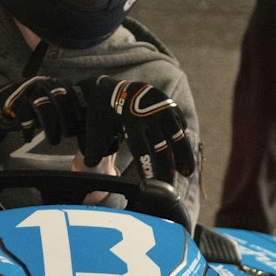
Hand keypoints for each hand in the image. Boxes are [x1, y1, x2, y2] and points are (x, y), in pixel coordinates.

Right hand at [0, 75, 82, 143]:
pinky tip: (29, 139)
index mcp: (53, 82)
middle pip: (60, 99)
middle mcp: (42, 82)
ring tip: (53, 141)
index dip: (77, 109)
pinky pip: (25, 116)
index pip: (71, 92)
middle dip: (66, 120)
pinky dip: (28, 130)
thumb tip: (84, 123)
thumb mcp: (50, 104)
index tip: (80, 124)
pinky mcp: (14, 100)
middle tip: (68, 135)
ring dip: (51, 128)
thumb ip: (65, 108)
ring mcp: (27, 90)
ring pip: (44, 108)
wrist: (0, 102)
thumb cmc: (31, 107)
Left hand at [82, 78, 196, 182]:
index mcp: (132, 121)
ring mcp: (162, 109)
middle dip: (166, 168)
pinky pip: (180, 126)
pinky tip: (184, 157)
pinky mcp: (171, 106)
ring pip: (177, 136)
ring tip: (188, 173)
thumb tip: (88, 167)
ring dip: (183, 156)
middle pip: (161, 146)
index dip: (147, 166)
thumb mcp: (98, 130)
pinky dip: (182, 141)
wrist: (116, 88)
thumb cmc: (106, 116)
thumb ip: (94, 150)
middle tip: (170, 186)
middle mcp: (149, 115)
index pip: (142, 148)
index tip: (152, 182)